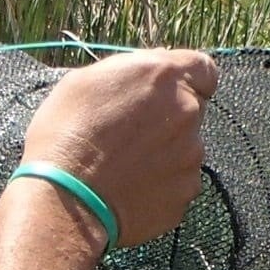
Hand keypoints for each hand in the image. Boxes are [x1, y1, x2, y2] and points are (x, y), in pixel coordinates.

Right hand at [20, 49, 216, 248]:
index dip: (187, 80)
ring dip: (164, 152)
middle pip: (193, 109)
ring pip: (186, 148)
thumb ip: (132, 68)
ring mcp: (191, 156)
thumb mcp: (85, 81)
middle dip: (168, 118)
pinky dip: (161, 184)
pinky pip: (179, 182)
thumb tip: (154, 67)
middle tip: (130, 134)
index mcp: (163, 77)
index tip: (164, 93)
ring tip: (124, 166)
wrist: (65, 202)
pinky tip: (129, 188)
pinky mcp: (187, 192)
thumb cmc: (65, 136)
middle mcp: (187, 112)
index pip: (204, 68)